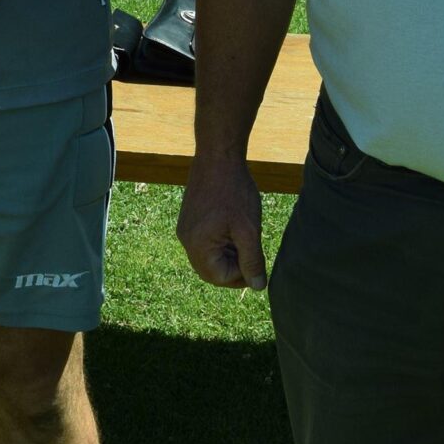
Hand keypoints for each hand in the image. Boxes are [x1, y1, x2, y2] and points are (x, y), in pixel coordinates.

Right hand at [177, 155, 268, 289]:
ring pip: (209, 256)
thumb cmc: (235, 192)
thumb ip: (253, 261)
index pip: (220, 278)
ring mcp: (186, 229)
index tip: (258, 262)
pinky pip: (205, 242)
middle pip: (211, 271)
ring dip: (229, 255)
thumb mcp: (249, 230)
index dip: (242, 276)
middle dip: (234, 267)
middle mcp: (186, 240)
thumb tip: (258, 287)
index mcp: (197, 246)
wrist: (218, 156)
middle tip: (253, 253)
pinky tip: (235, 226)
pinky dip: (221, 242)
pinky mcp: (189, 219)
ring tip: (245, 236)